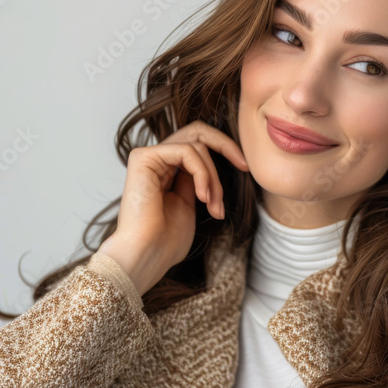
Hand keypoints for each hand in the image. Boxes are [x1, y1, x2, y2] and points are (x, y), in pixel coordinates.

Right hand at [97, 120, 248, 295]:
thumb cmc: (167, 241)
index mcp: (167, 169)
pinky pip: (187, 151)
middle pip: (197, 130)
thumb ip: (200, 181)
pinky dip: (202, 173)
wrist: (147, 256)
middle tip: (243, 166)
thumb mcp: (193, 204)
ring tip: (213, 206)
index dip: (224, 147)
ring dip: (214, 178)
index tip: (245, 167)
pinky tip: (203, 197)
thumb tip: (217, 164)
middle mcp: (156, 159)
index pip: (199, 142)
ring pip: (197, 145)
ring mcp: (148, 156)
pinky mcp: (143, 158)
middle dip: (225, 145)